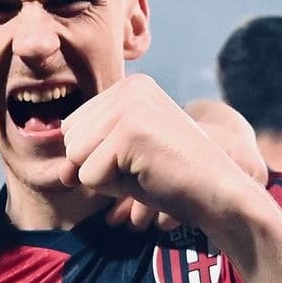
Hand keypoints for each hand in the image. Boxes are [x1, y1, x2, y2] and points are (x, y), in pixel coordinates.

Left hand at [59, 75, 257, 242]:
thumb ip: (86, 156)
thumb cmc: (172, 180)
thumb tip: (61, 173)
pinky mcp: (131, 131)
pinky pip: (90, 176)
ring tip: (145, 172)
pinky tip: (149, 178)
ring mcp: (130, 106)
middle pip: (70, 140)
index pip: (73, 127)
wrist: (221, 196)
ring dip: (107, 179)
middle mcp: (129, 88)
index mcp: (128, 87)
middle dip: (99, 167)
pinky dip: (115, 189)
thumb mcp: (122, 159)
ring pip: (76, 159)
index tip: (139, 158)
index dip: (99, 156)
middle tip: (143, 167)